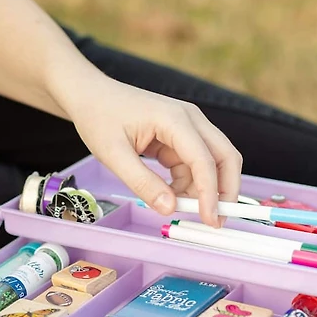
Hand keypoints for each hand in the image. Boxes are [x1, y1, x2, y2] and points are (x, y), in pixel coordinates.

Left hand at [63, 73, 242, 226]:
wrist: (90, 95)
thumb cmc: (99, 117)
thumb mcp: (113, 155)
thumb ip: (142, 182)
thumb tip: (170, 209)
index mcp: (174, 119)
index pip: (204, 159)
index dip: (210, 192)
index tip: (209, 219)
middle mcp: (190, 119)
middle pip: (225, 156)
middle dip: (226, 190)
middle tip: (215, 221)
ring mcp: (188, 126)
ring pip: (213, 162)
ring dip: (203, 188)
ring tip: (178, 206)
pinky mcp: (182, 135)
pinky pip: (196, 163)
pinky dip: (189, 182)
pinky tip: (170, 193)